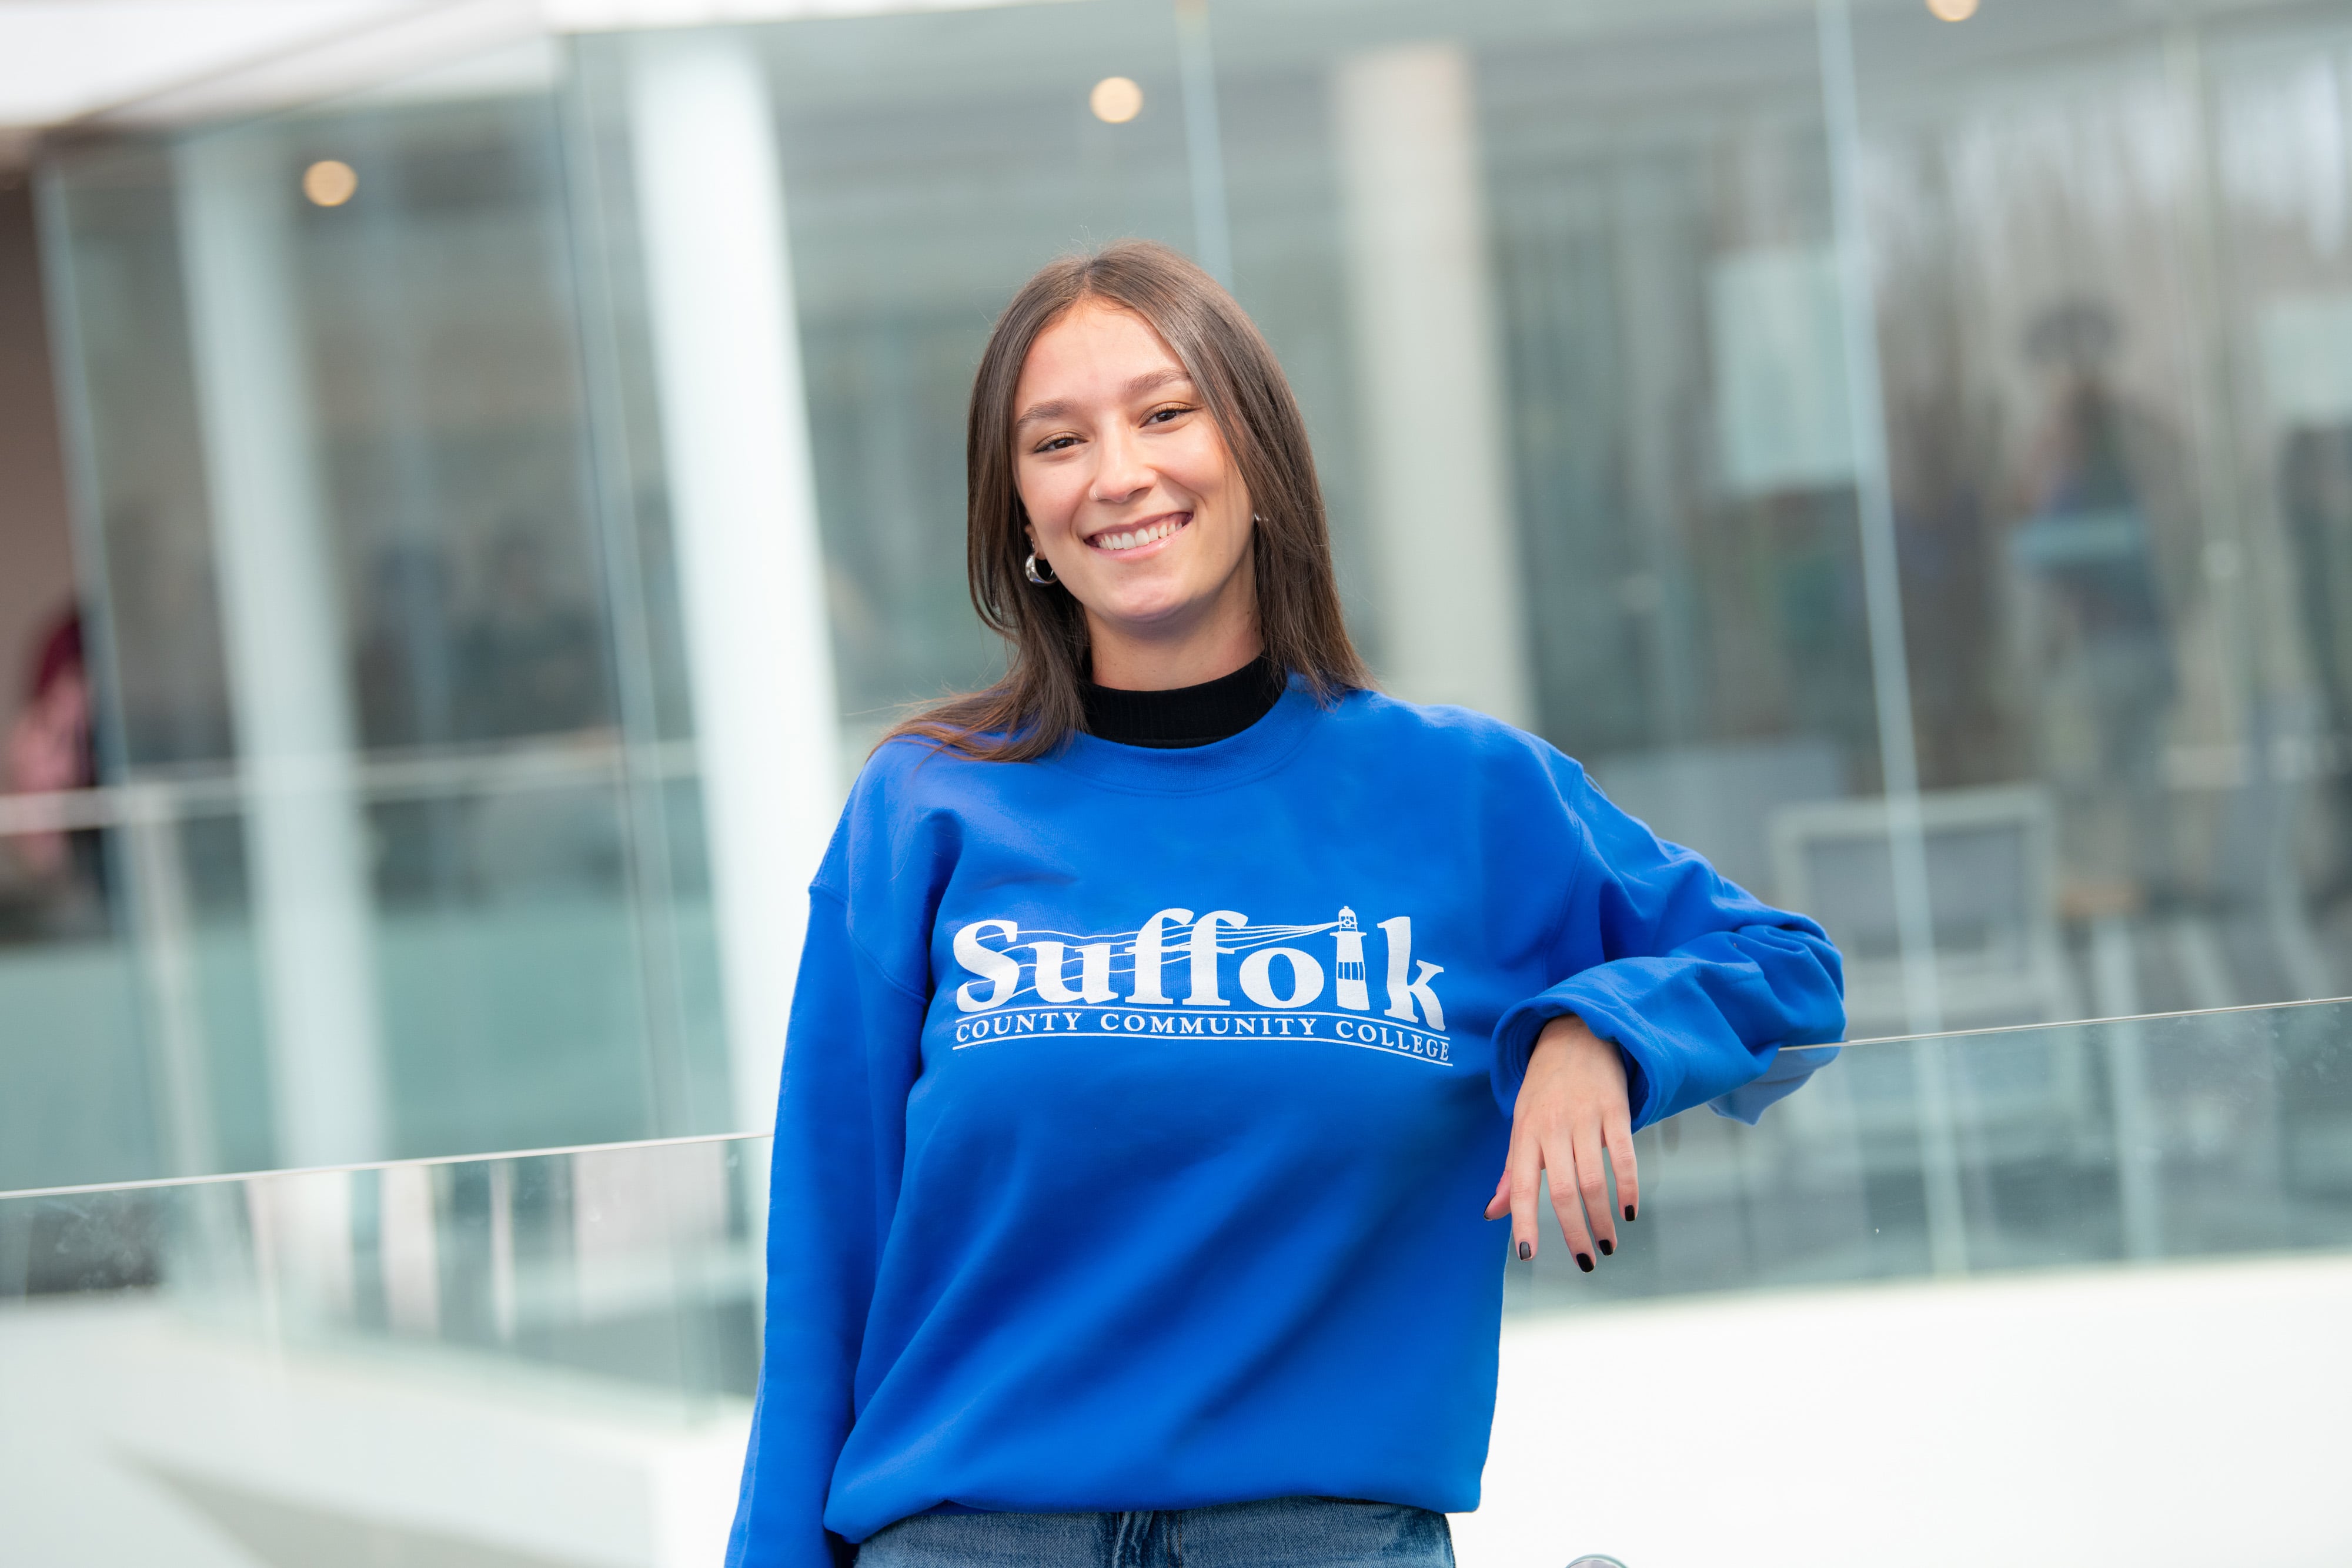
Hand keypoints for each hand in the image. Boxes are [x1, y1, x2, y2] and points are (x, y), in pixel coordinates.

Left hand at [1484, 1014, 1639, 1270]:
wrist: (1576, 1033)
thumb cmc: (1544, 1088)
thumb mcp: (1521, 1124)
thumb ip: (1512, 1172)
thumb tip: (1493, 1214)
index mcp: (1525, 1134)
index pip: (1522, 1185)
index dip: (1523, 1220)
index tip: (1528, 1253)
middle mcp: (1553, 1127)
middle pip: (1563, 1190)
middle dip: (1574, 1232)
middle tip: (1586, 1261)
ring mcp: (1585, 1118)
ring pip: (1594, 1179)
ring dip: (1602, 1218)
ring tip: (1608, 1243)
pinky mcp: (1615, 1110)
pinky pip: (1624, 1155)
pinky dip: (1628, 1187)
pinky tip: (1629, 1211)